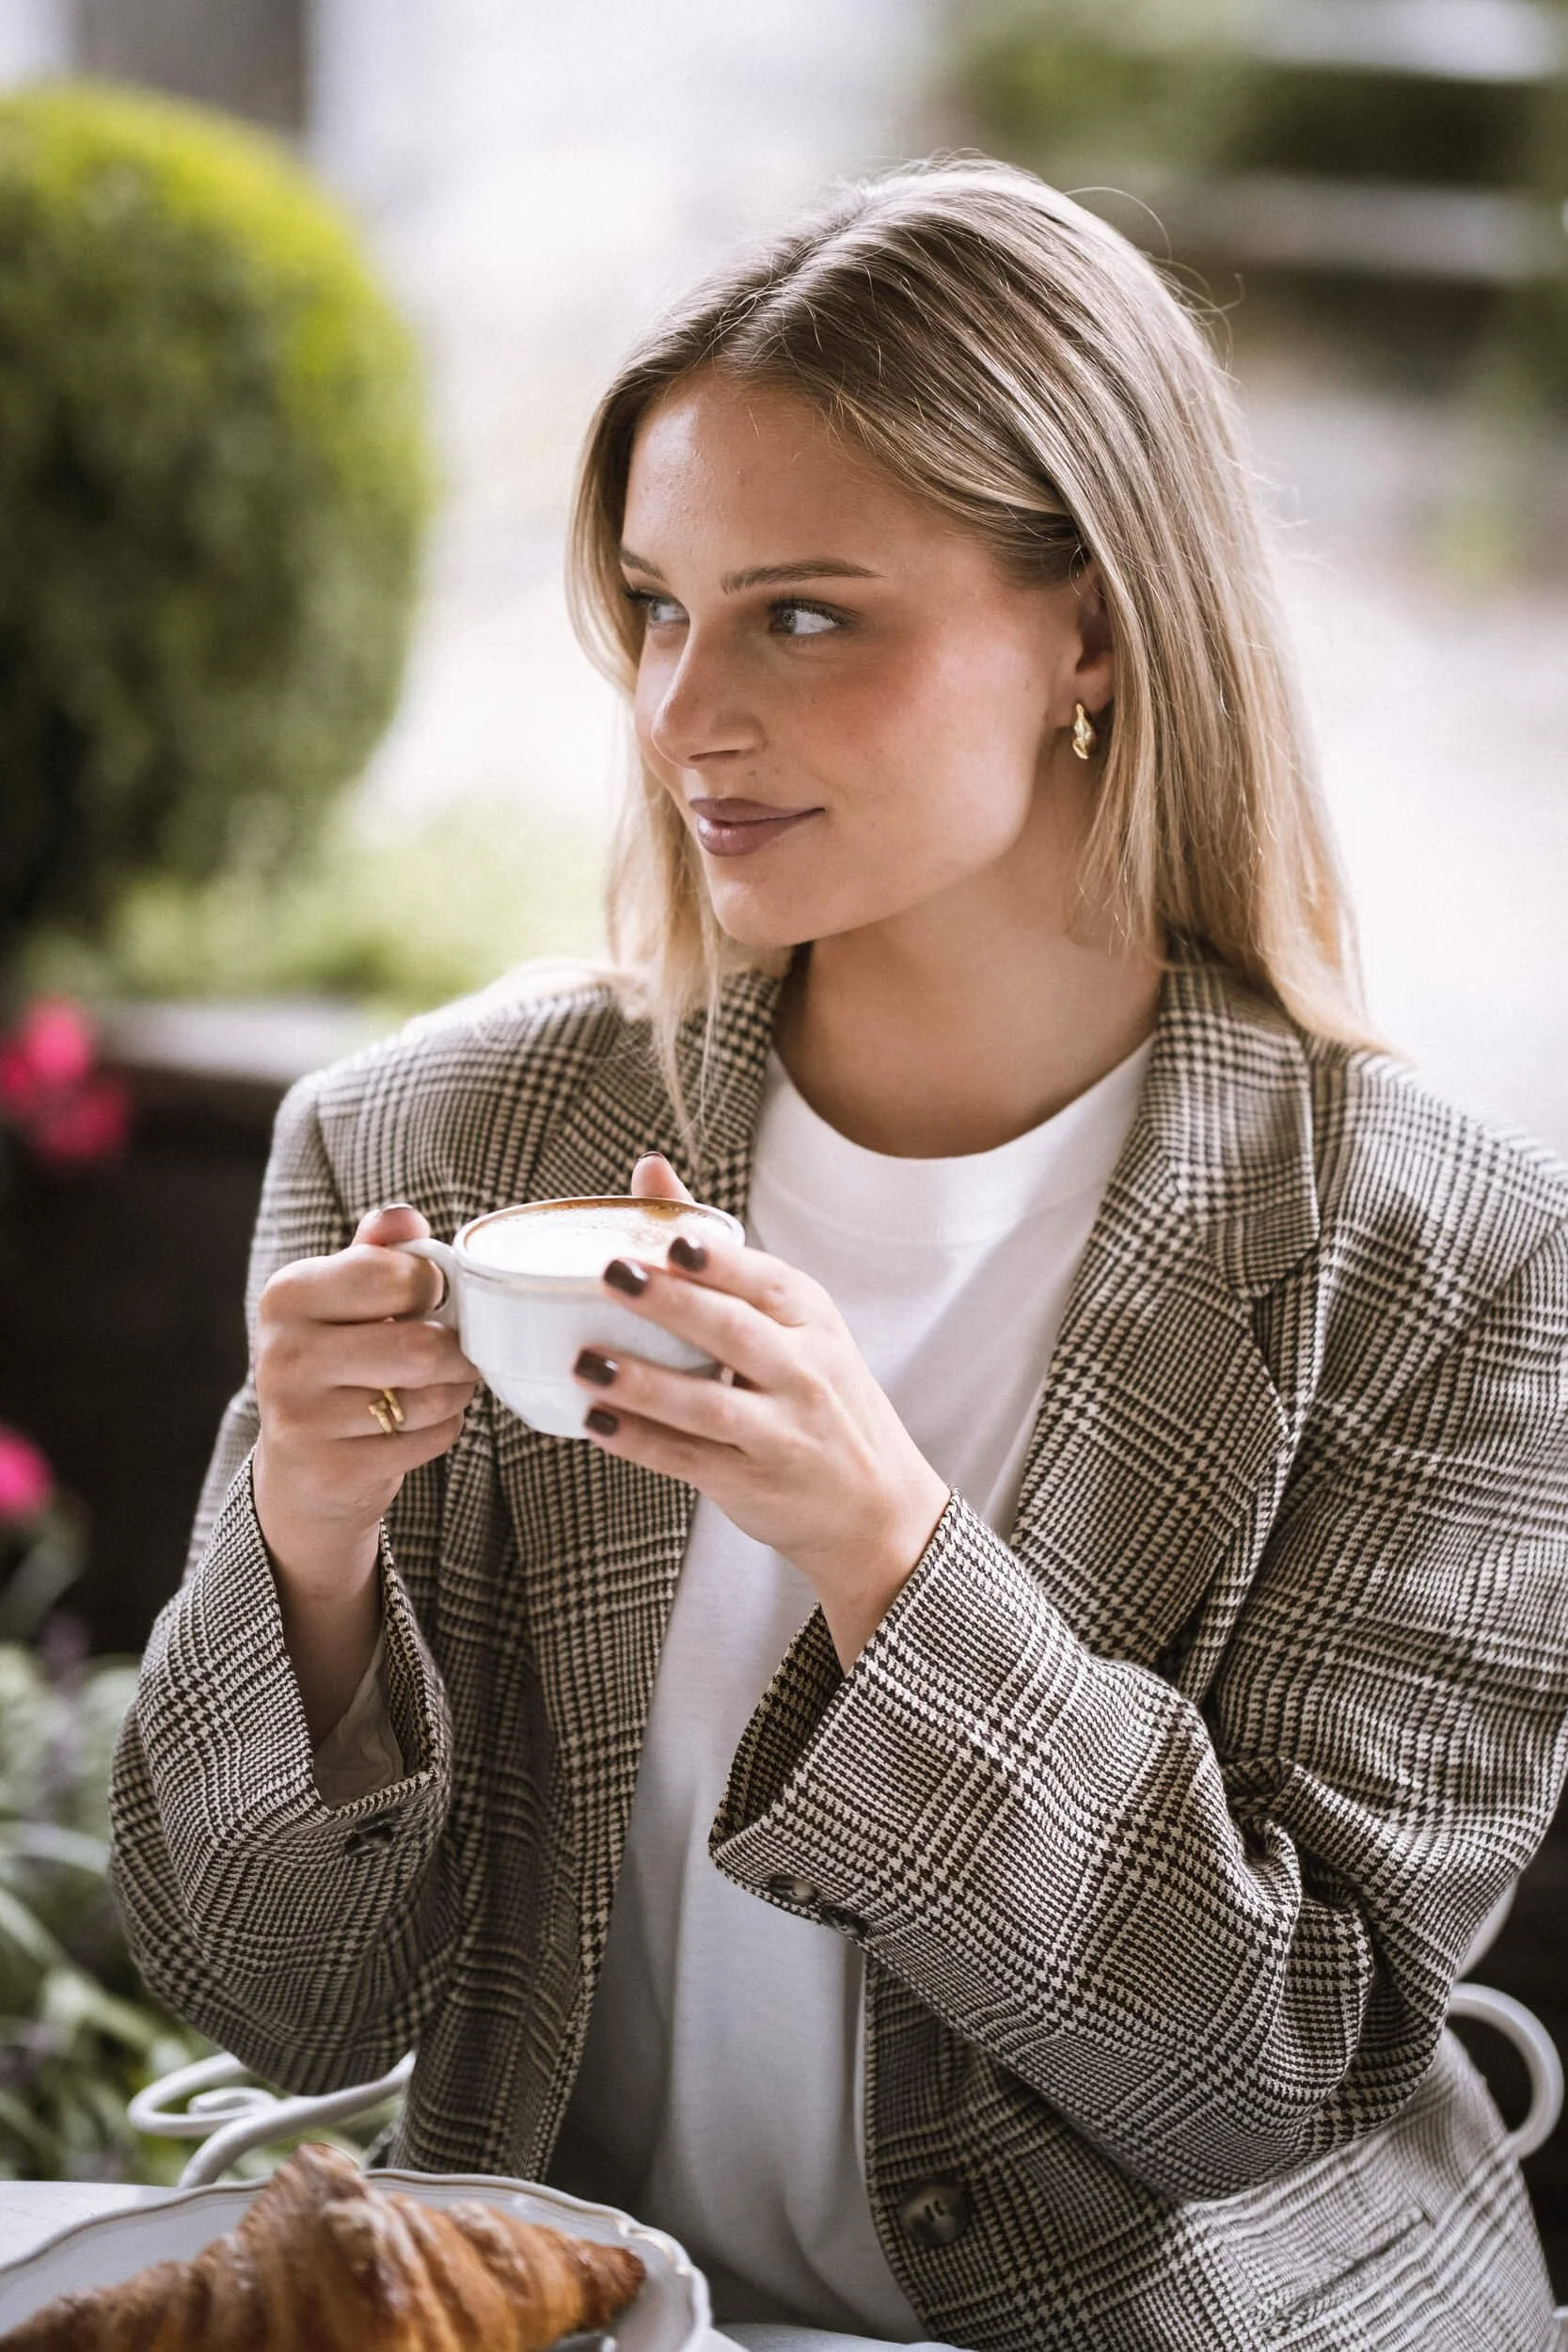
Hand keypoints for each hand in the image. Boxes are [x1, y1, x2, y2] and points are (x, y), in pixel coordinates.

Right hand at [253, 1203, 478, 1602]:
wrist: (300, 1467)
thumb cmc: (336, 1363)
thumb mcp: (343, 1297)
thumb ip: (377, 1252)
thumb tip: (405, 1218)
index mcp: (288, 1295)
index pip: (394, 1274)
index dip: (434, 1286)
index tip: (433, 1298)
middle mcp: (284, 1354)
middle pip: (421, 1345)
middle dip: (458, 1349)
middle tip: (457, 1350)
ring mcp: (302, 1418)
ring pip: (430, 1397)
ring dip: (456, 1390)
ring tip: (443, 1384)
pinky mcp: (332, 1470)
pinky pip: (428, 1439)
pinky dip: (443, 1429)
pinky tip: (421, 1423)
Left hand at [582, 1154, 950, 1666]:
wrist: (878, 1505)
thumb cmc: (817, 1393)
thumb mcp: (792, 1319)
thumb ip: (716, 1253)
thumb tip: (650, 1168)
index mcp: (811, 1318)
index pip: (767, 1281)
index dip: (718, 1262)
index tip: (670, 1242)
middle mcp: (804, 1372)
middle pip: (735, 1334)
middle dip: (673, 1306)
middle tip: (611, 1277)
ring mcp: (782, 1432)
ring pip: (710, 1404)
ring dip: (645, 1385)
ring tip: (586, 1363)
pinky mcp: (755, 1482)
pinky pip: (692, 1460)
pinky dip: (643, 1442)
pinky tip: (597, 1422)